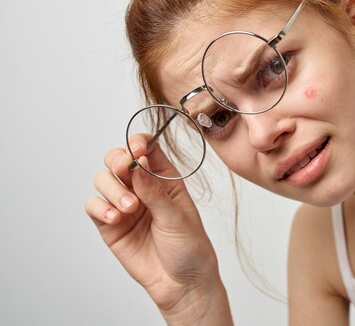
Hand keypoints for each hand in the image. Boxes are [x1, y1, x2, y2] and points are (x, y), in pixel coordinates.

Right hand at [86, 136, 225, 321]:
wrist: (181, 283)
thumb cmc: (189, 248)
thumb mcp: (177, 216)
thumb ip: (155, 191)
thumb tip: (140, 164)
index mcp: (165, 179)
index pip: (147, 149)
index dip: (138, 143)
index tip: (137, 149)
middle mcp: (142, 187)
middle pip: (119, 159)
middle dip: (118, 160)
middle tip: (126, 170)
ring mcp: (124, 205)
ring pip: (104, 180)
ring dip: (112, 189)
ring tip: (129, 208)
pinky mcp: (110, 225)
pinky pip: (94, 206)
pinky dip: (100, 208)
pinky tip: (115, 218)